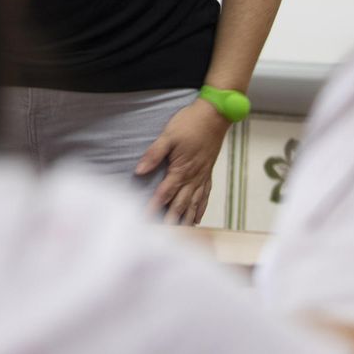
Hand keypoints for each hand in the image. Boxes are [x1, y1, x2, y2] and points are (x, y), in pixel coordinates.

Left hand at [134, 97, 229, 224]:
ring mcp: (202, 176)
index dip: (154, 207)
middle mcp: (193, 177)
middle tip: (163, 236)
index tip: (145, 219)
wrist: (215, 116)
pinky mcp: (208, 173)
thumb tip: (139, 171)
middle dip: (170, 220)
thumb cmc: (189, 124)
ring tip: (179, 234)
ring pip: (193, 203)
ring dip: (185, 219)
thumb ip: (154, 154)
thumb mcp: (167, 136)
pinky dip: (200, 209)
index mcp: (181, 169)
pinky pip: (205, 196)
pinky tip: (196, 218)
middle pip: (180, 203)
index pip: (164, 193)